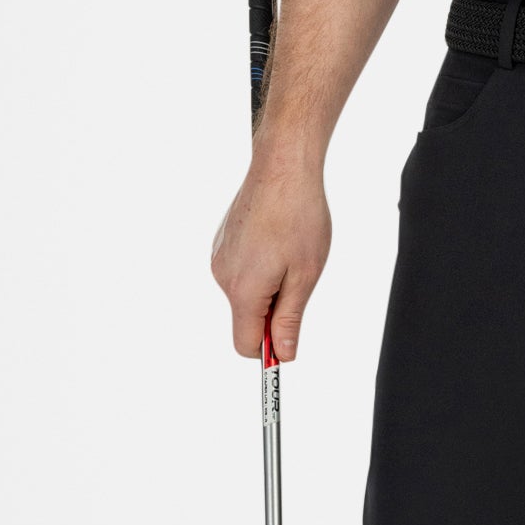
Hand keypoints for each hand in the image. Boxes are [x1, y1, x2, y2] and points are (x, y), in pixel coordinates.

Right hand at [211, 150, 331, 359]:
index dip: (269, 351)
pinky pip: (240, 271)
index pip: (245, 345)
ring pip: (245, 294)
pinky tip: (276, 240)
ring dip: (268, 286)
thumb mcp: (305, 276)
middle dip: (273, 311)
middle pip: (246, 319)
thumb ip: (289, 320)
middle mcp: (223, 276)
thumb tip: (282, 356)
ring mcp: (219, 257)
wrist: (282, 168)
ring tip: (289, 253)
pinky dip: (259, 267)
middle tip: (300, 278)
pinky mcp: (221, 242)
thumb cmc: (299, 216)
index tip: (288, 341)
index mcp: (243, 290)